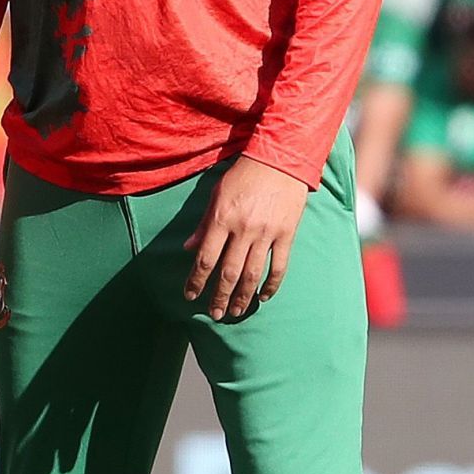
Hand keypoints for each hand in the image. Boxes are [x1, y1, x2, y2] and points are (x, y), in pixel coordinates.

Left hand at [183, 158, 310, 321]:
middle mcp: (243, 229)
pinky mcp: (286, 234)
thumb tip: (187, 249)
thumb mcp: (216, 195)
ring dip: (243, 297)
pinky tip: (263, 297)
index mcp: (221, 219)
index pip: (205, 258)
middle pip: (228, 272)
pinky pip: (279, 266)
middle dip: (219, 296)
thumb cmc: (243, 175)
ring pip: (252, 274)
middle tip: (214, 313)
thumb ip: (203, 225)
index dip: (195, 281)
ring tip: (236, 312)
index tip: (190, 296)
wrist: (280, 159)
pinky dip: (271, 285)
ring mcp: (266, 233)